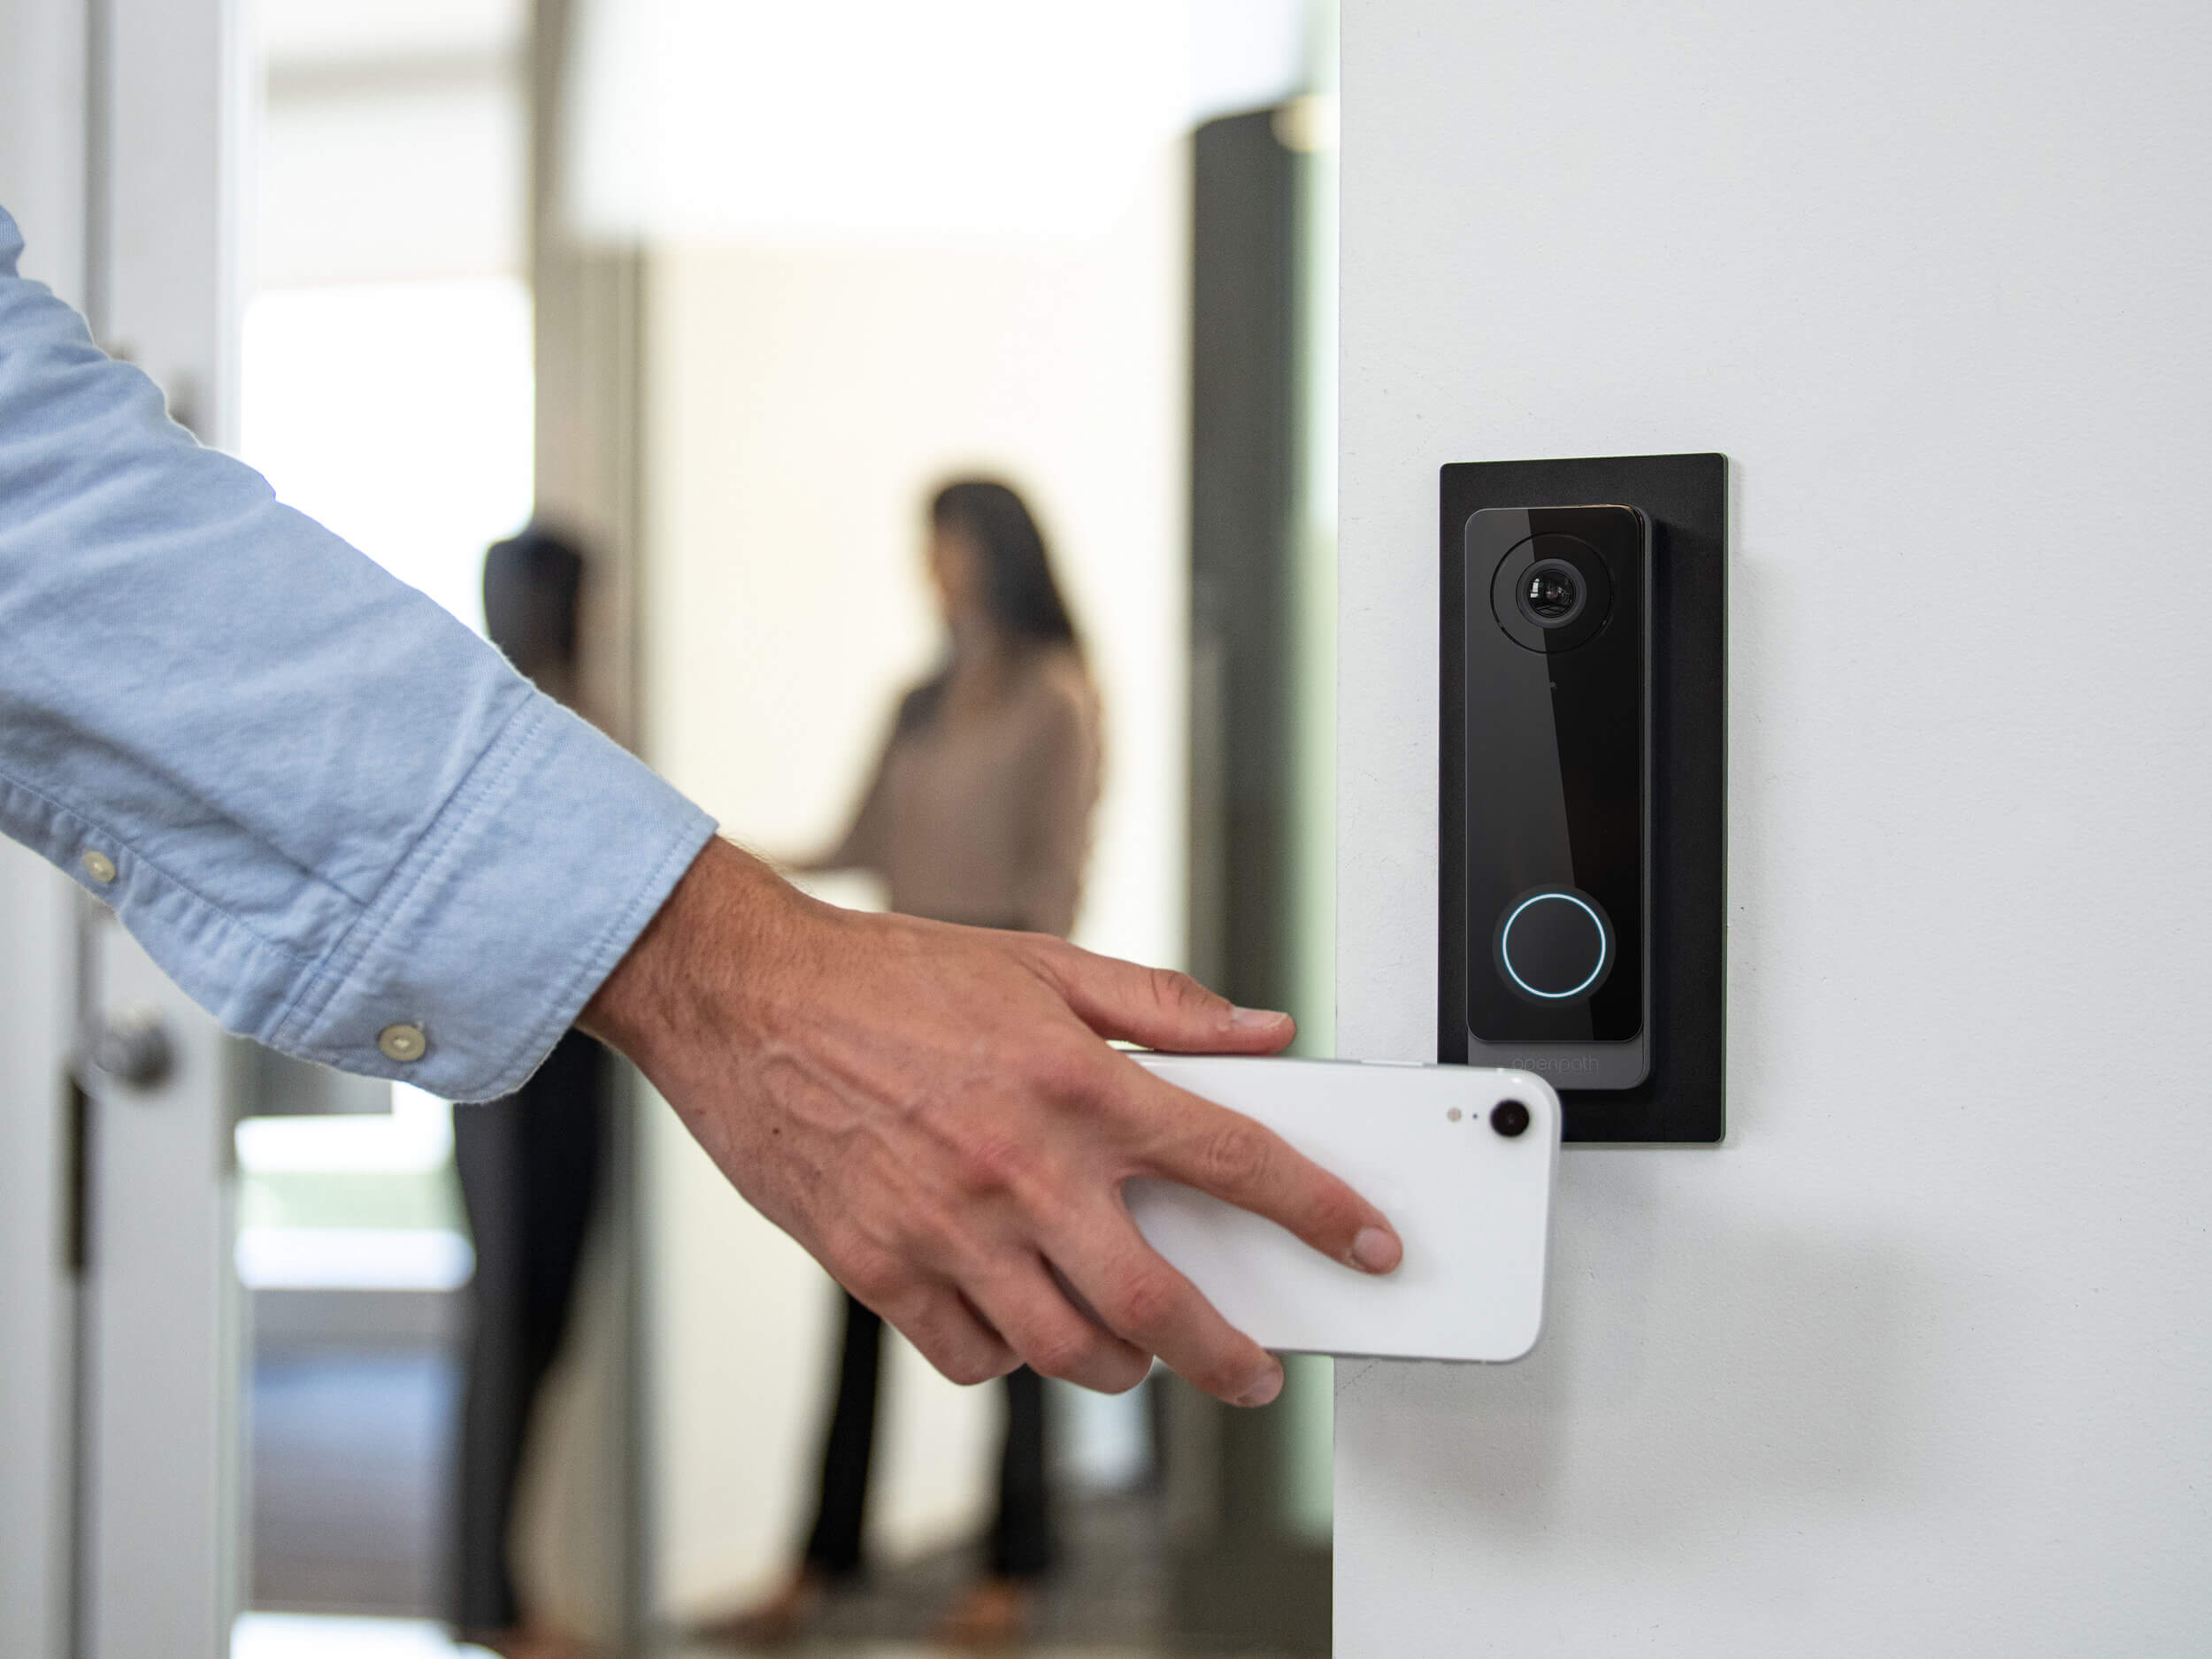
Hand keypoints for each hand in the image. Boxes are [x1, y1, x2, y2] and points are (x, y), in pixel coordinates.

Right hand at [582, 837, 1401, 1405]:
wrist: (747, 997)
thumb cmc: (888, 977)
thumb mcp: (1042, 964)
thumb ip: (1162, 1005)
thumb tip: (1262, 1030)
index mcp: (1078, 1082)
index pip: (1234, 1159)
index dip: (1320, 1210)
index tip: (1366, 1246)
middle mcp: (1023, 1165)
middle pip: (1159, 1304)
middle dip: (1229, 1358)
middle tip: (1253, 1371)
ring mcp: (948, 1227)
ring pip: (1067, 1349)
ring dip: (1120, 1365)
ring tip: (1133, 1348)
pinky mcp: (879, 1267)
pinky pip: (971, 1355)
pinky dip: (1009, 1354)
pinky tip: (1016, 1319)